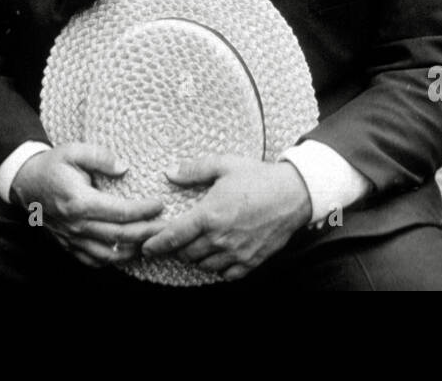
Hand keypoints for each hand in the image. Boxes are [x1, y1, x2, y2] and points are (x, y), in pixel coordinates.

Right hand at [9, 143, 164, 267]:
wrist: (27, 183)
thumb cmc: (53, 165)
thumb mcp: (74, 150)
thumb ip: (100, 156)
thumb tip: (124, 167)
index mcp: (80, 201)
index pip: (120, 212)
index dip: (144, 210)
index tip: (160, 204)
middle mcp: (77, 225)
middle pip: (120, 236)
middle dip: (148, 232)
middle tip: (167, 226)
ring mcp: (72, 239)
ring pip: (110, 255)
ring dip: (134, 250)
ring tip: (152, 241)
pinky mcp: (69, 246)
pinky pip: (94, 261)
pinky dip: (114, 259)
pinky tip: (128, 250)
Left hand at [140, 155, 311, 281]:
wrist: (294, 194)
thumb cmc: (259, 178)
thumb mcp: (224, 165)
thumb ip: (194, 170)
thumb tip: (169, 173)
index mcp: (209, 215)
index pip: (173, 237)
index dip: (155, 245)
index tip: (147, 247)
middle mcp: (220, 238)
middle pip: (186, 254)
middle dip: (178, 248)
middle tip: (180, 238)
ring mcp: (236, 253)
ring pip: (204, 265)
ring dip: (197, 257)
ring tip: (200, 243)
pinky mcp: (251, 262)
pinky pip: (226, 275)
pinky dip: (218, 267)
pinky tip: (220, 254)